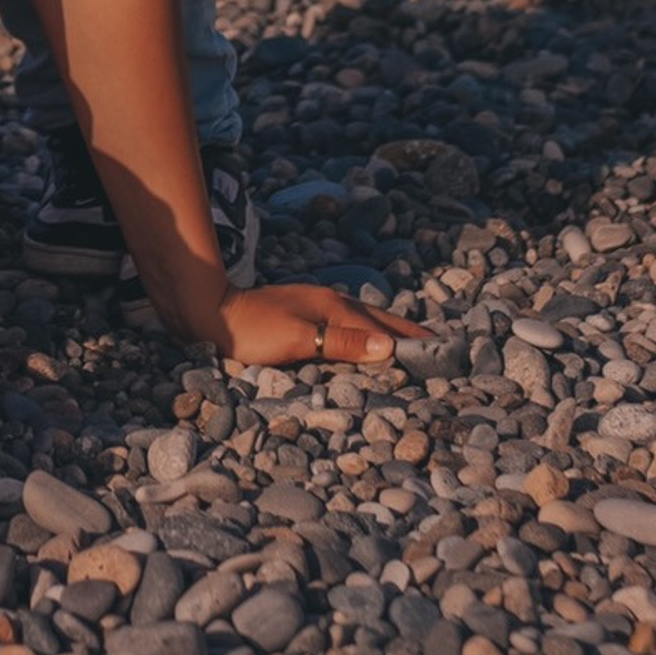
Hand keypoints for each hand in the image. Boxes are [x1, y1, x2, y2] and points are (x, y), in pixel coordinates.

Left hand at [205, 284, 427, 367]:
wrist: (208, 314)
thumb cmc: (252, 331)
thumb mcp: (298, 339)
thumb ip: (342, 342)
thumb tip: (390, 346)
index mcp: (334, 307)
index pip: (386, 327)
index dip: (414, 341)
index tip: (447, 352)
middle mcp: (329, 302)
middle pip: (380, 319)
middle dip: (410, 333)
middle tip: (441, 349)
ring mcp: (315, 307)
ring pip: (364, 320)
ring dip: (390, 333)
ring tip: (412, 347)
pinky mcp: (302, 317)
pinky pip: (347, 327)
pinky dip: (367, 335)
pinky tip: (366, 343)